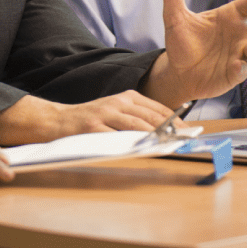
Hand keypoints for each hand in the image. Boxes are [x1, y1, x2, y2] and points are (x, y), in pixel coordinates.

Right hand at [0, 91, 179, 145]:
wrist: (59, 121)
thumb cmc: (91, 120)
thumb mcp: (116, 111)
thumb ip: (137, 118)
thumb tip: (165, 132)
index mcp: (127, 96)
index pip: (157, 108)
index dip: (175, 120)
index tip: (188, 132)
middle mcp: (118, 102)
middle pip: (151, 117)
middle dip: (170, 130)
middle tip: (184, 141)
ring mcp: (105, 113)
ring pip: (137, 126)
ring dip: (155, 137)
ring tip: (170, 146)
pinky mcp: (94, 126)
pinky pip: (117, 137)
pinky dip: (132, 144)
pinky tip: (143, 151)